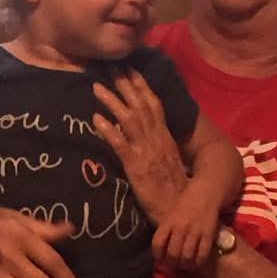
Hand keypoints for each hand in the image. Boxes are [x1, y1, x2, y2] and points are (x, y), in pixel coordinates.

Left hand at [92, 69, 186, 224]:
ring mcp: (146, 151)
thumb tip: (141, 130)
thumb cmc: (174, 190)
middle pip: (141, 105)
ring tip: (96, 87)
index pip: (154, 104)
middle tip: (111, 66)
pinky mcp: (136, 167)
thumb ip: (156, 143)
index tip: (131, 68)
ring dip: (112, 101)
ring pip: (129, 119)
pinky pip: (120, 144)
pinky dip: (108, 130)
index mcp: (164, 137)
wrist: (180, 211)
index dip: (141, 86)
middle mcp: (157, 139)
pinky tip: (96, 119)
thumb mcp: (166, 160)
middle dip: (126, 84)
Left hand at [151, 181, 220, 268]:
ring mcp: (195, 232)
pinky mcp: (208, 235)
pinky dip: (198, 263)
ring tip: (186, 265)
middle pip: (172, 254)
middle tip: (175, 264)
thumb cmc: (187, 202)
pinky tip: (197, 262)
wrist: (206, 192)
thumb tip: (162, 249)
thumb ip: (166, 229)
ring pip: (186, 257)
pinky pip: (202, 255)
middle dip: (172, 263)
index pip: (157, 244)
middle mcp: (180, 228)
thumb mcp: (171, 213)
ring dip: (185, 265)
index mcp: (168, 221)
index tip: (161, 258)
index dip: (158, 255)